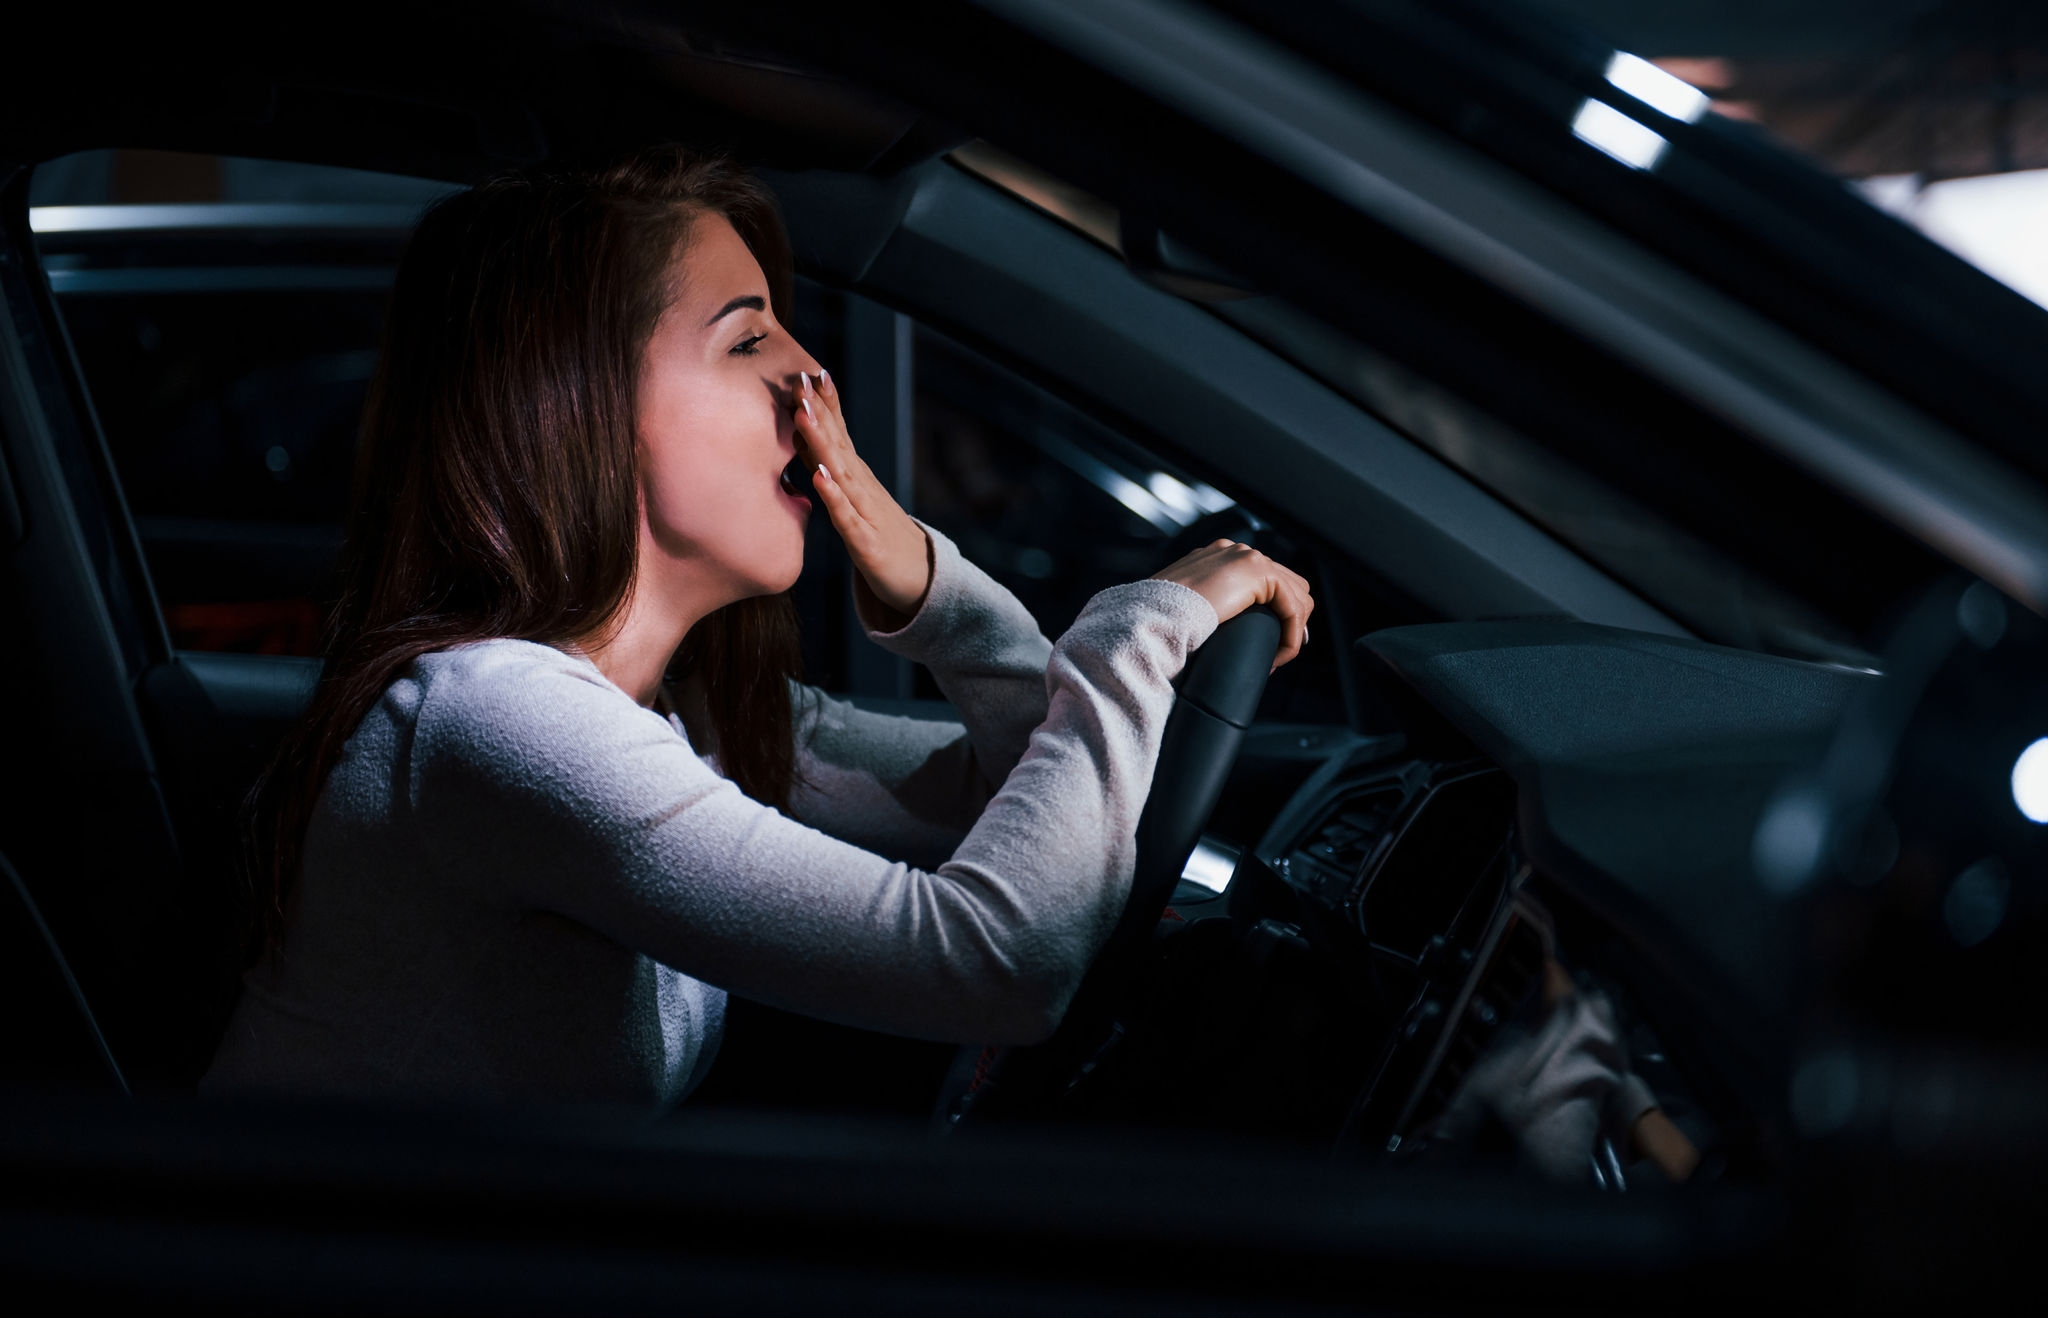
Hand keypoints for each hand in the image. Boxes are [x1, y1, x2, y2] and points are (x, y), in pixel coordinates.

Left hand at [794, 369, 931, 620]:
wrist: (922, 582)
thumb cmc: (882, 539)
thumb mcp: (854, 503)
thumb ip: (832, 474)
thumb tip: (803, 444)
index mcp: (858, 480)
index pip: (841, 436)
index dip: (827, 406)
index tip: (811, 374)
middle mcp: (864, 489)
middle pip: (839, 445)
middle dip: (821, 412)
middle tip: (803, 380)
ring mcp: (866, 514)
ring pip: (840, 474)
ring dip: (822, 444)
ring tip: (804, 416)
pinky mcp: (866, 544)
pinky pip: (846, 518)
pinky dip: (832, 496)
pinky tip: (819, 477)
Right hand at [1150, 539, 1314, 670]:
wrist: (1150, 618)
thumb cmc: (1160, 623)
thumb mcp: (1190, 612)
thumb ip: (1208, 609)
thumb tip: (1218, 633)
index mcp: (1218, 558)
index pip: (1266, 583)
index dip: (1275, 618)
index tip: (1265, 651)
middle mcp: (1234, 551)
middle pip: (1290, 585)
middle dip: (1289, 623)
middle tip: (1275, 655)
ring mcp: (1246, 556)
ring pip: (1297, 596)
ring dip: (1292, 632)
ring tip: (1274, 660)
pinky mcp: (1256, 570)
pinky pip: (1293, 607)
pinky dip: (1291, 636)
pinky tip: (1277, 656)